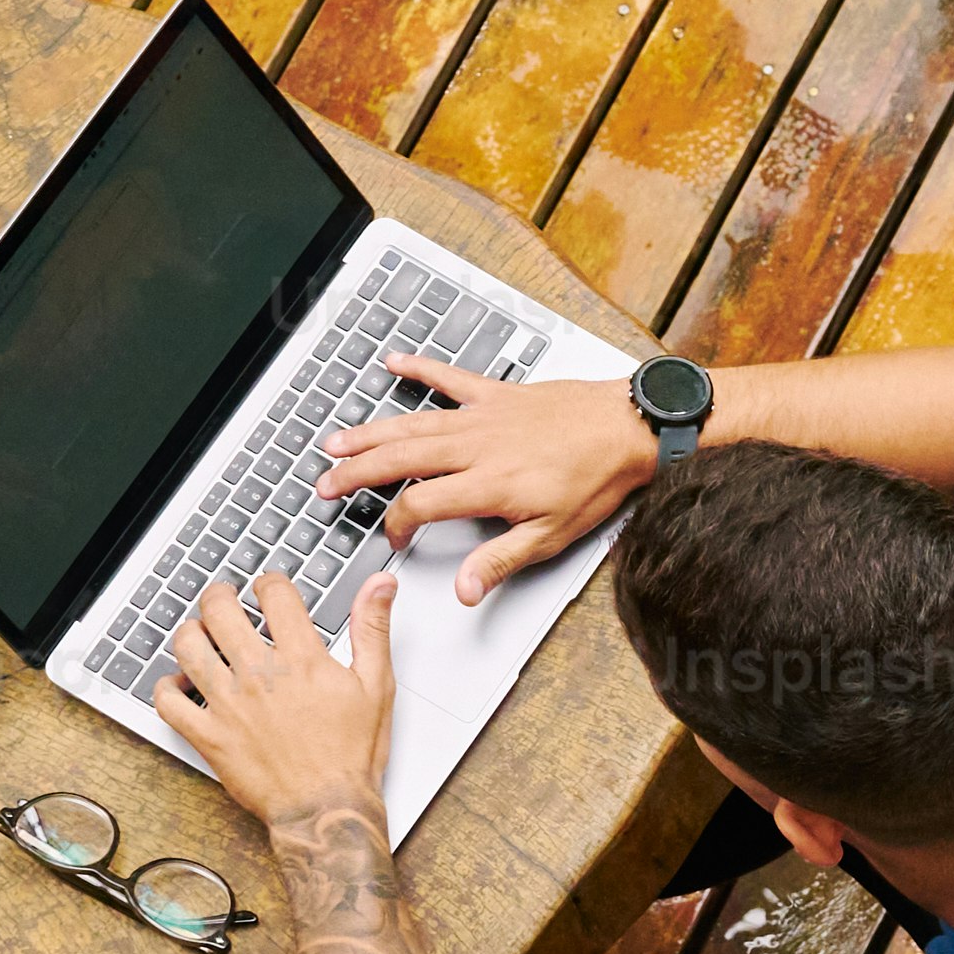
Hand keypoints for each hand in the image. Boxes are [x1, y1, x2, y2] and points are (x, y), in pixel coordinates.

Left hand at [150, 565, 395, 837]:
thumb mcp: (376, 685)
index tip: (268, 587)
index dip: (269, 582)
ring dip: (190, 631)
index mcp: (300, 659)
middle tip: (224, 598)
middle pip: (220, 610)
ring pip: (188, 647)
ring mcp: (229, 705)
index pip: (274, 594)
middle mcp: (259, 676)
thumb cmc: (352, 756)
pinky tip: (178, 683)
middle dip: (220, 596)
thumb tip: (381, 585)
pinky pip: (168, 703)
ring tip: (198, 631)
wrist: (327, 810)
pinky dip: (166, 687)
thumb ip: (373, 629)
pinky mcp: (208, 736)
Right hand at [308, 359, 658, 599]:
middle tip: (324, 482)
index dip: (397, 524)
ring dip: (370, 431)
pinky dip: (421, 369)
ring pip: (413, 422)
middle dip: (356, 472)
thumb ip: (501, 561)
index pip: (420, 504)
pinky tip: (394, 363)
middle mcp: (477, 446)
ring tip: (336, 440)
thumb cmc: (597, 480)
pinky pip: (450, 377)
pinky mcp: (497, 394)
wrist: (630, 428)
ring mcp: (483, 416)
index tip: (394, 537)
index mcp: (487, 484)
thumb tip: (463, 590)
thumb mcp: (552, 536)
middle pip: (400, 458)